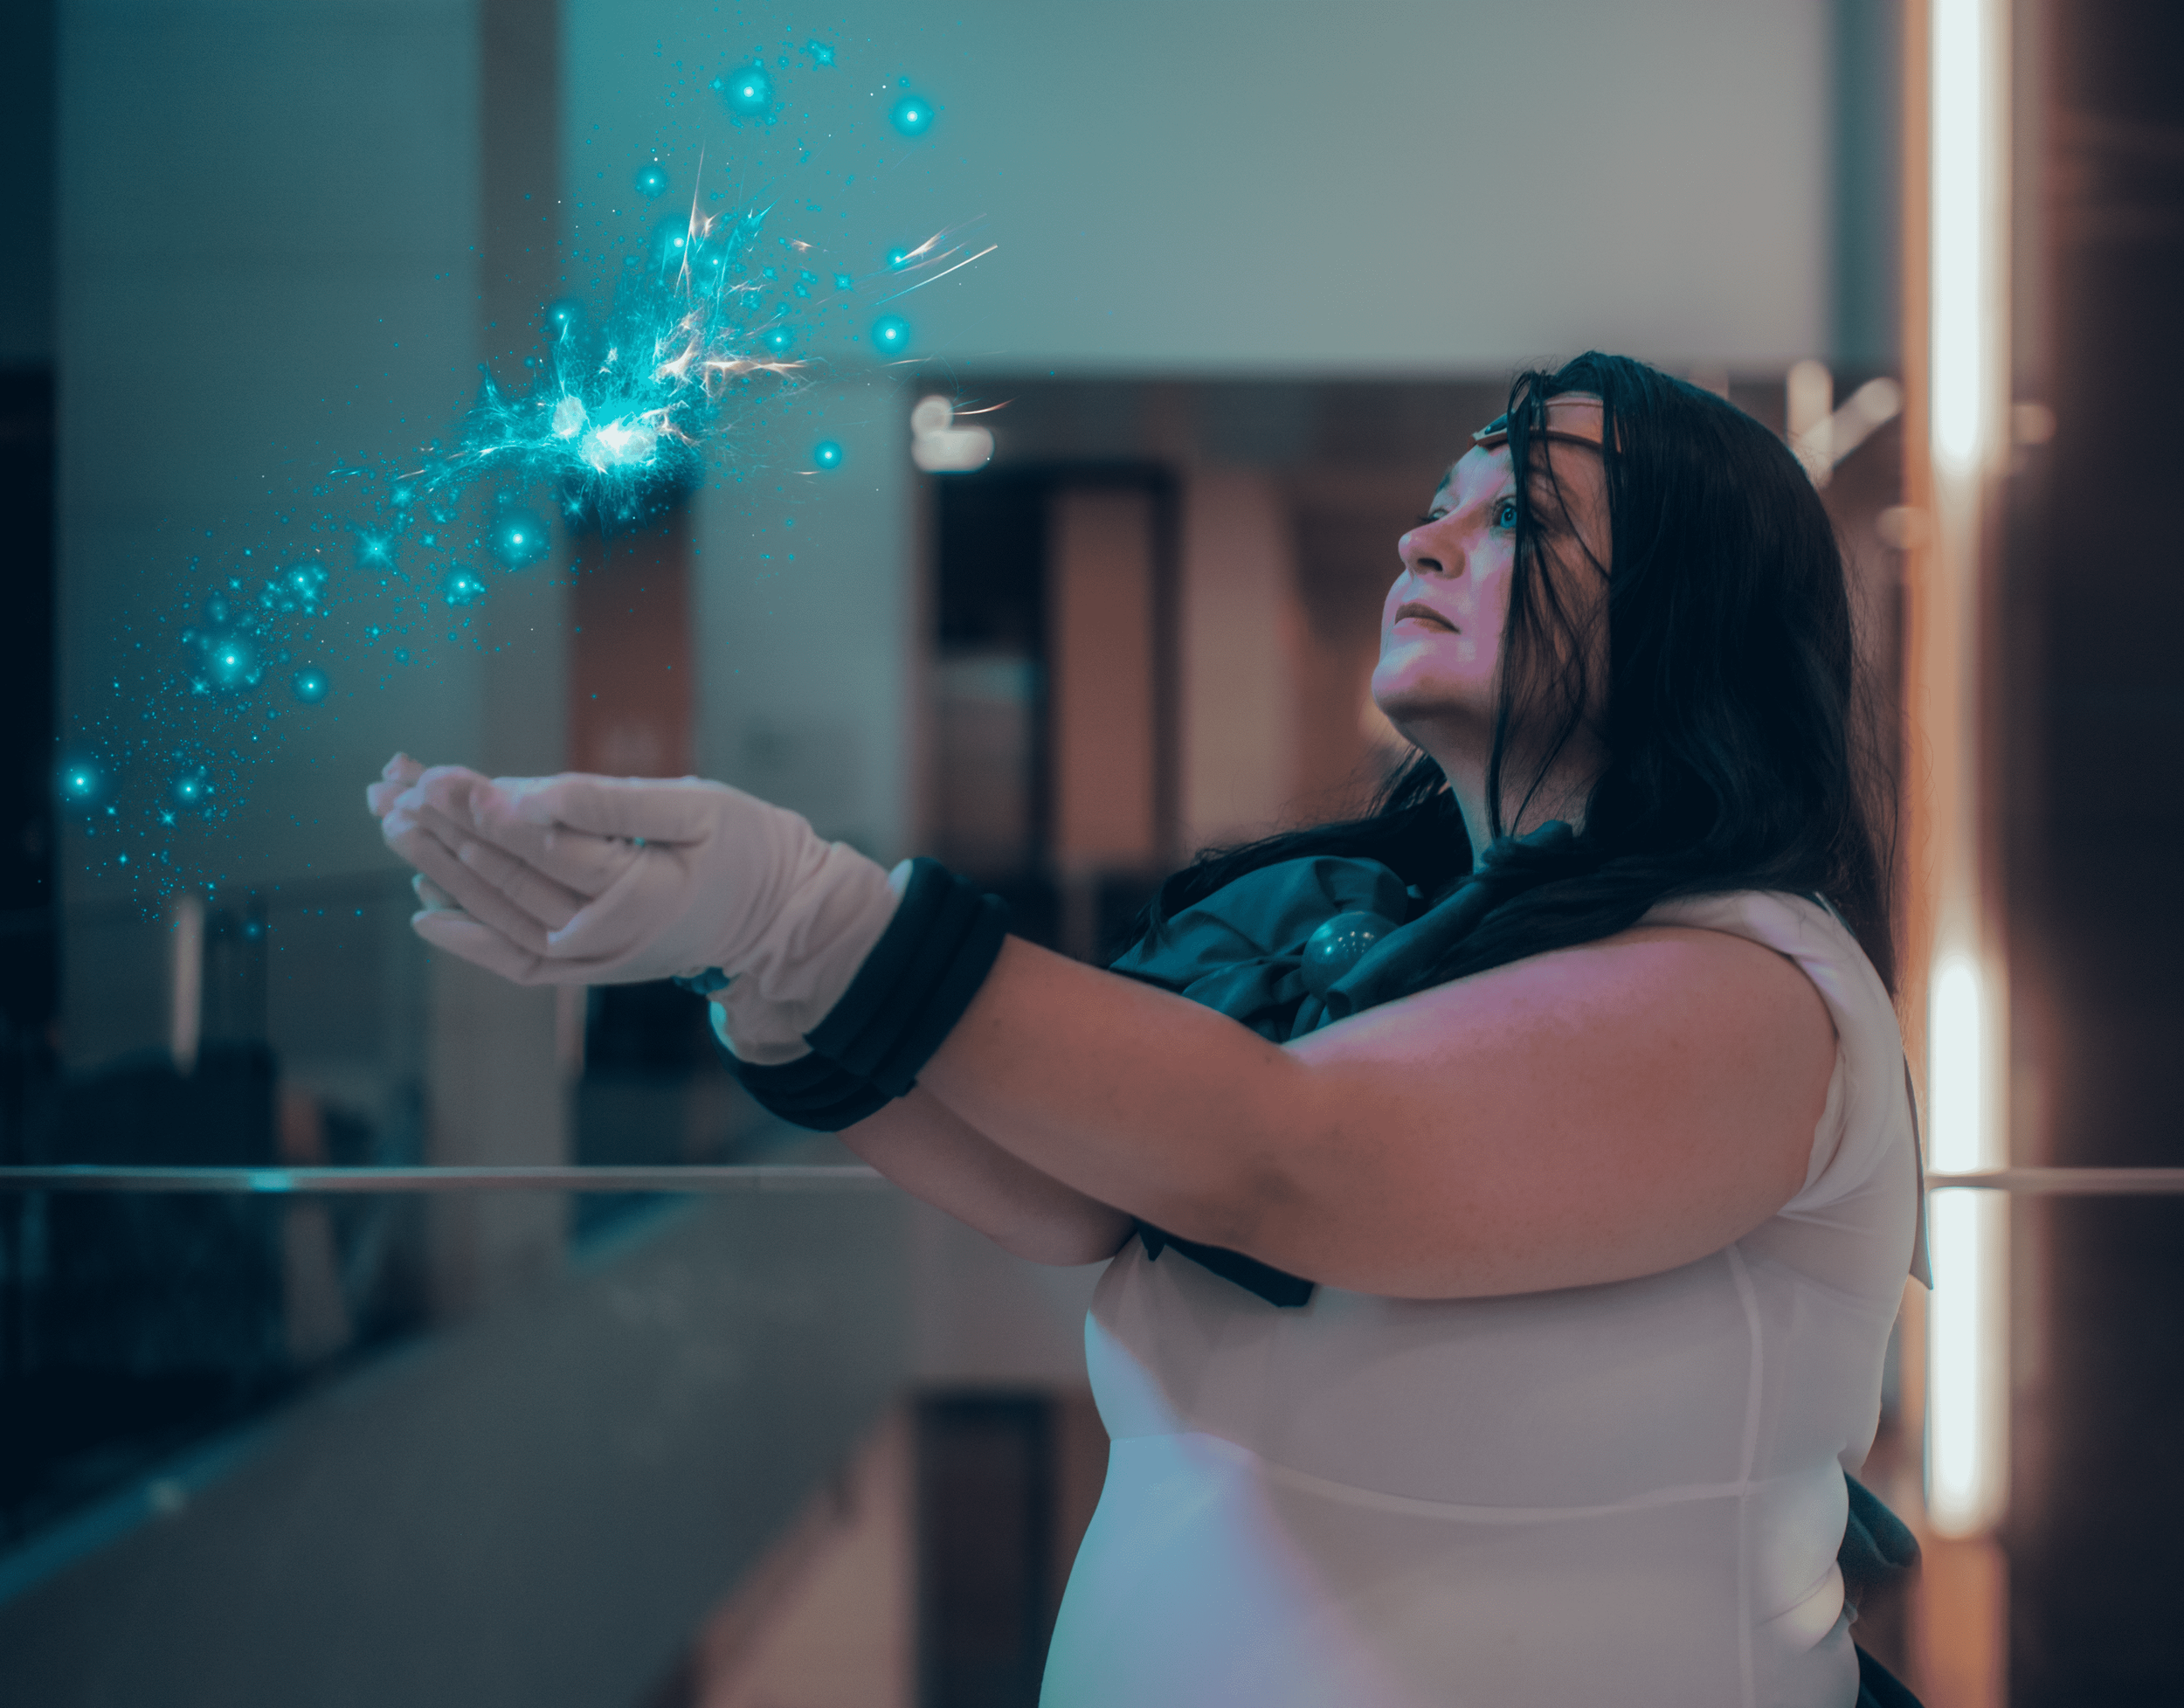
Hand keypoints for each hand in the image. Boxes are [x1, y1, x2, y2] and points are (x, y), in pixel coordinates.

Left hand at [368, 757, 899, 1017]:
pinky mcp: (586, 970)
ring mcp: (591, 961)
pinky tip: (421, 909)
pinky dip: (466, 939)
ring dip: (441, 867)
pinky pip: (513, 961)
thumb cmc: (747, 849)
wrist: (780, 921)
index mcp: (636, 893)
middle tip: (389, 787)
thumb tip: (528, 796)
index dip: (481, 807)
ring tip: (392, 821)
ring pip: (499, 912)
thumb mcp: (697, 809)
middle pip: (506, 877)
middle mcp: (603, 937)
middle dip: (443, 829)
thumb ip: (609, 804)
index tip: (431, 774)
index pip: (540, 844)